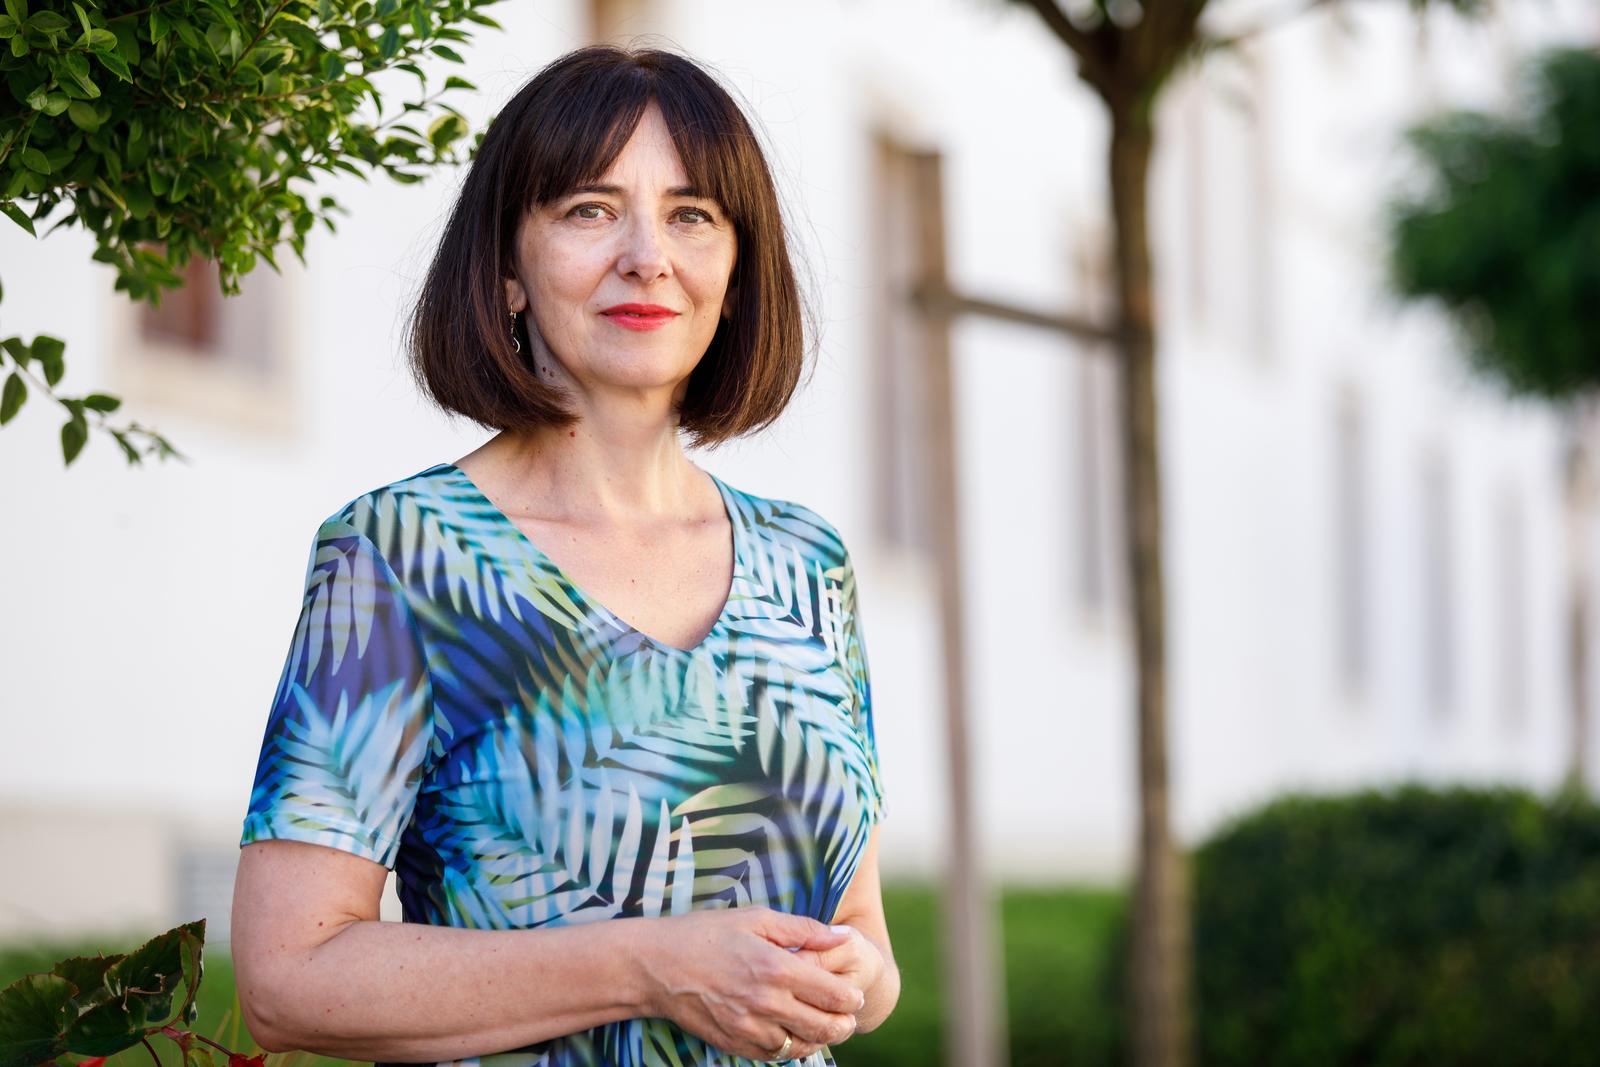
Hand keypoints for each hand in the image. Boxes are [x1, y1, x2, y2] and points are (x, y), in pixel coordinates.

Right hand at [639, 906, 866, 1061]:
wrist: (656, 966)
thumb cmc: (706, 934)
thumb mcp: (756, 918)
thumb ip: (804, 929)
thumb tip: (843, 936)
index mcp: (775, 968)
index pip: (831, 994)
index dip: (851, 997)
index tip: (855, 994)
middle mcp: (765, 1002)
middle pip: (823, 1027)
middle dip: (843, 1024)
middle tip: (849, 1017)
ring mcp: (748, 1027)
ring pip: (800, 1046)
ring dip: (818, 1039)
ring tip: (826, 1027)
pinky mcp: (733, 1042)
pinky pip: (773, 1055)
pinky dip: (789, 1049)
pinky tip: (794, 1035)